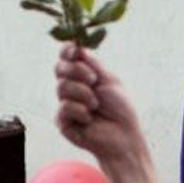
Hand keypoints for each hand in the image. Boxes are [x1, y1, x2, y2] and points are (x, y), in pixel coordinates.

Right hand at [55, 44, 147, 167]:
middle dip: (77, 71)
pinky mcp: (62, 122)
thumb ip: (92, 64)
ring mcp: (65, 104)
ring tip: (96, 105)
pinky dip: (80, 111)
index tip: (74, 49)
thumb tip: (77, 45)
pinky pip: (65, 107)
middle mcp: (71, 88)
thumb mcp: (109, 80)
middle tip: (94, 80)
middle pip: (60, 68)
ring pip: (62, 87)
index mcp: (82, 76)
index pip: (66, 58)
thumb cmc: (120, 109)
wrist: (123, 137)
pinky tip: (89, 119)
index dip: (67, 51)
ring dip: (83, 94)